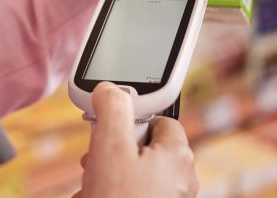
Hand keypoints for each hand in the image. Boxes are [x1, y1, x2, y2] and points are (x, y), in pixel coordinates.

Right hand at [75, 82, 197, 197]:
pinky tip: (99, 195)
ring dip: (109, 173)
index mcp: (178, 155)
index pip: (160, 119)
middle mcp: (182, 178)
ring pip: (136, 172)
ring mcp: (171, 197)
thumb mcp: (110, 147)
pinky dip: (115, 190)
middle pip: (145, 147)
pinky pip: (135, 191)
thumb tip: (109, 89)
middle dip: (114, 151)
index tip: (110, 126)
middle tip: (96, 159)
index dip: (131, 119)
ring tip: (94, 184)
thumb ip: (113, 110)